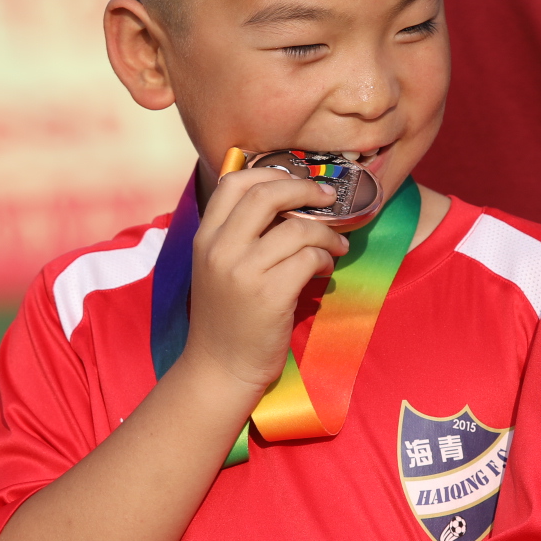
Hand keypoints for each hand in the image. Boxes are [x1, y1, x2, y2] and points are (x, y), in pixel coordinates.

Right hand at [180, 167, 349, 395]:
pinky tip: (325, 269)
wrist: (220, 368)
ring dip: (325, 233)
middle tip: (327, 197)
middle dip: (305, 189)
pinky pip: (309, 259)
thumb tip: (289, 202)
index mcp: (205, 237)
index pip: (234, 182)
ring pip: (297, 228)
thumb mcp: (218, 267)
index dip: (271, 172)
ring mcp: (243, 272)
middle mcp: (220, 249)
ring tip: (335, 246)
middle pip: (267, 194)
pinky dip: (325, 259)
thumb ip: (240, 234)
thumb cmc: (227, 316)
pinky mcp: (270, 295)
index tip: (297, 180)